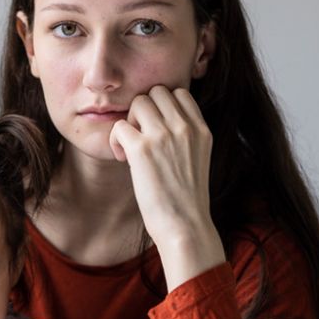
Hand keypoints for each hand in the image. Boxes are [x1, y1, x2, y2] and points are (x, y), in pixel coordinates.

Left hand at [108, 86, 224, 290]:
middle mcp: (185, 127)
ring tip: (132, 150)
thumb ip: (184, 135)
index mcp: (201, 129)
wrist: (185, 226)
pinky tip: (124, 160)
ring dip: (130, 123)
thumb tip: (159, 120)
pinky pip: (119, 126)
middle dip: (144, 111)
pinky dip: (116, 141)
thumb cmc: (186, 199)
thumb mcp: (197, 158)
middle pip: (155, 92)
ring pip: (137, 103)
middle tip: (141, 139)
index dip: (162, 107)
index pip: (179, 92)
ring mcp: (164, 136)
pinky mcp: (142, 149)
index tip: (156, 130)